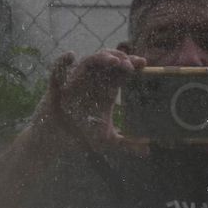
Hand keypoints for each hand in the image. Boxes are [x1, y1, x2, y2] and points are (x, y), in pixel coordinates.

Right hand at [34, 48, 148, 154]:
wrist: (58, 139)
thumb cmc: (82, 134)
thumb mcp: (108, 140)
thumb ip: (128, 144)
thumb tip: (148, 151)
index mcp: (107, 89)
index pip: (122, 71)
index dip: (133, 64)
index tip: (144, 64)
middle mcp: (94, 80)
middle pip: (110, 61)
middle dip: (122, 58)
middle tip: (132, 64)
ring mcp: (77, 79)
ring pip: (91, 60)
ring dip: (102, 57)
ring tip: (114, 62)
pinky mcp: (60, 83)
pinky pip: (59, 67)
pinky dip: (62, 60)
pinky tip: (71, 56)